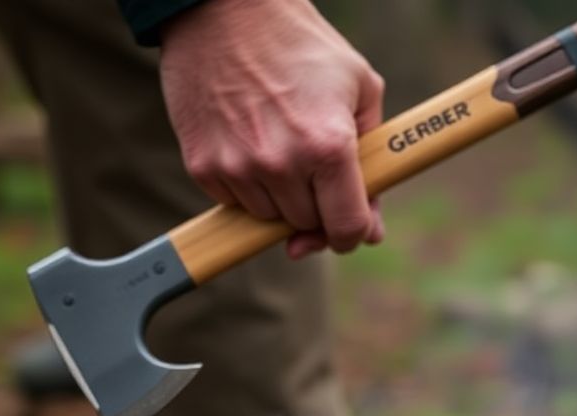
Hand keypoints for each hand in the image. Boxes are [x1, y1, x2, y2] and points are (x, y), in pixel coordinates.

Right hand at [160, 0, 385, 258]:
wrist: (225, 12)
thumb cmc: (302, 47)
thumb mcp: (360, 88)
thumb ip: (372, 161)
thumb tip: (369, 230)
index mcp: (328, 146)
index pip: (345, 228)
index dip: (351, 233)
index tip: (348, 226)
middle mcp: (281, 164)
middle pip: (306, 226)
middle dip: (315, 205)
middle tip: (312, 167)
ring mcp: (237, 168)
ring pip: (268, 218)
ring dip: (279, 196)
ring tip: (278, 143)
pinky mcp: (203, 166)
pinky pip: (233, 202)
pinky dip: (245, 185)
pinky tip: (249, 141)